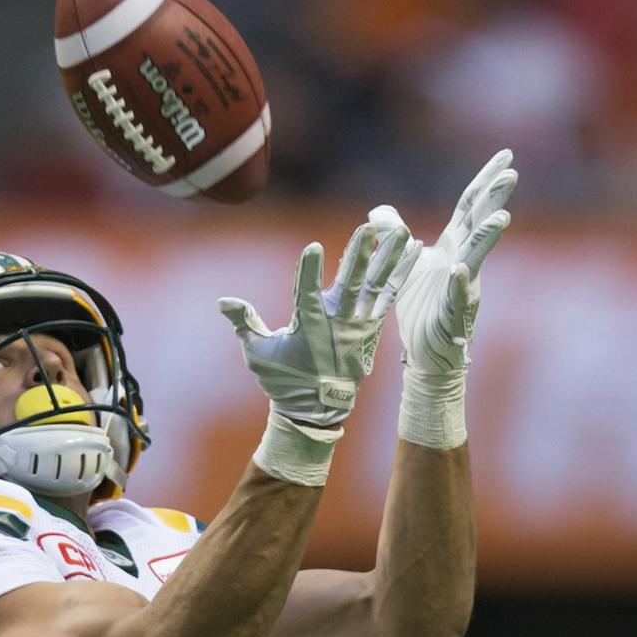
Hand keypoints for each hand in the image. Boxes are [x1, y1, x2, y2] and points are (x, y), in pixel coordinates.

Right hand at [218, 222, 420, 425]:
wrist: (318, 409)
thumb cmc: (284, 379)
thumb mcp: (258, 354)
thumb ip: (244, 323)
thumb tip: (223, 301)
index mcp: (308, 328)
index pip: (306, 294)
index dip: (308, 271)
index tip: (313, 247)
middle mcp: (337, 324)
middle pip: (349, 284)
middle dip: (358, 255)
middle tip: (368, 227)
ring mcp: (359, 325)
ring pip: (375, 285)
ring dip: (388, 258)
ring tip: (402, 231)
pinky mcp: (372, 326)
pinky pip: (390, 295)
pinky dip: (401, 272)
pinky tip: (413, 250)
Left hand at [369, 149, 516, 373]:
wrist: (424, 349)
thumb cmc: (421, 305)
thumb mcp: (403, 263)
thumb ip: (392, 235)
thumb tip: (377, 211)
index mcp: (452, 246)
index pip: (470, 206)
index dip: (486, 180)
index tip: (506, 153)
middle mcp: (461, 260)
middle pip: (479, 224)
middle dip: (494, 200)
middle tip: (510, 174)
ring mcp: (461, 287)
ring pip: (476, 259)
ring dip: (487, 239)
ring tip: (500, 218)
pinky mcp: (451, 314)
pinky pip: (457, 297)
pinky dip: (459, 283)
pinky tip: (461, 270)